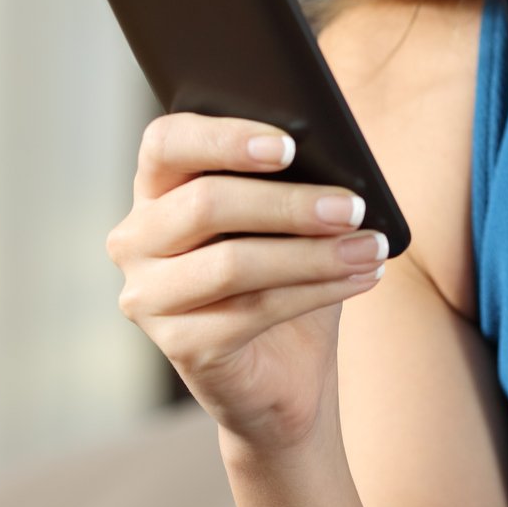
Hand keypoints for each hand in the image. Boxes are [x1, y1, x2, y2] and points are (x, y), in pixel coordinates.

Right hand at [104, 113, 389, 453]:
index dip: (224, 139)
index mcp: (156, 188)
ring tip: (370, 246)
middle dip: (289, 204)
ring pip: (232, 263)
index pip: (167, 143)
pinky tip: (361, 277)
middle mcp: (137, 240)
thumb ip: (289, 179)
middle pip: (206, 204)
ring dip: (313, 254)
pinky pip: (253, 311)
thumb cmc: (285, 270)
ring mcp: (150, 298)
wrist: (286, 367)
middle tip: (353, 206)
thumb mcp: (286, 217)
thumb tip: (332, 157)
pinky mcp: (181, 346)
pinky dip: (317, 291)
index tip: (289, 145)